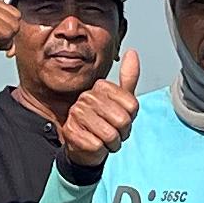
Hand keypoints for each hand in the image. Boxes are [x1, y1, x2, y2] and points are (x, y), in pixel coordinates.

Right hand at [57, 50, 141, 172]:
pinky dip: (99, 150)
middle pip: (122, 120)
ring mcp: (76, 114)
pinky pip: (98, 145)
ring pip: (110, 134)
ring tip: (104, 139)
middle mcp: (86, 97)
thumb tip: (132, 52)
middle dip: (122, 132)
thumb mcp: (121, 101)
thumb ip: (128, 78)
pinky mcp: (71, 132)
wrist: (86, 146)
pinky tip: (92, 144)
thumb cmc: (105, 122)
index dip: (131, 118)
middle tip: (113, 132)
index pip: (132, 105)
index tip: (120, 118)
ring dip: (112, 143)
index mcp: (100, 87)